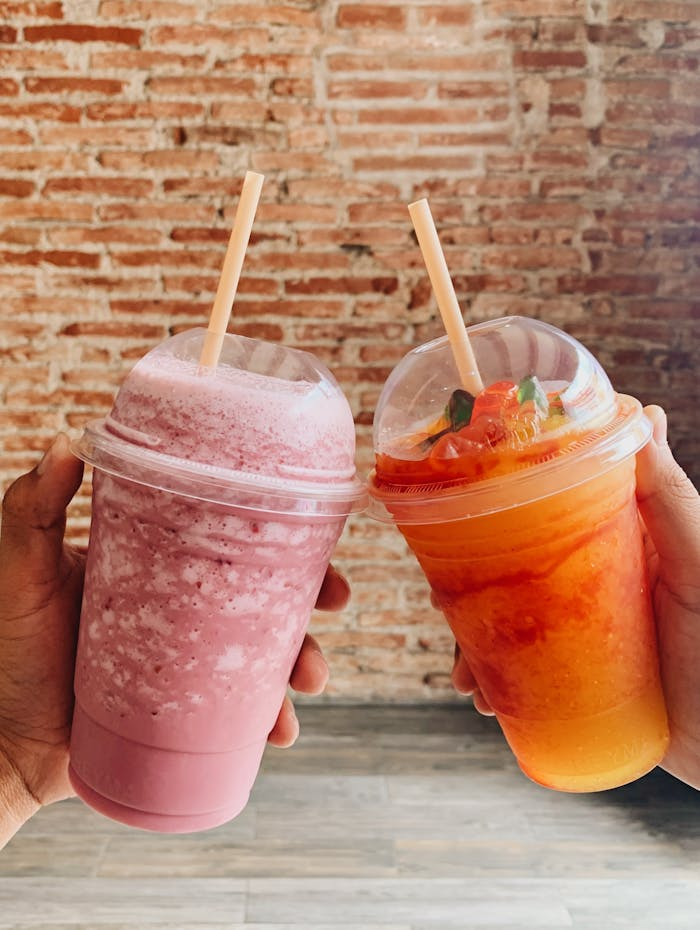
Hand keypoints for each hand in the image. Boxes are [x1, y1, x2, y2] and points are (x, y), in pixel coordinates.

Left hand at [0, 434, 341, 833]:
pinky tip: (278, 733)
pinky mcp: (189, 713)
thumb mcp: (23, 570)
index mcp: (160, 568)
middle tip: (335, 601)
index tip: (316, 533)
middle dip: (311, 599)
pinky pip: (244, 714)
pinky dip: (269, 721)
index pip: (229, 542)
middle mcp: (184, 612)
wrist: (4, 742)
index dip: (280, 537)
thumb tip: (68, 445)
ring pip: (265, 656)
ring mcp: (190, 663)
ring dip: (301, 664)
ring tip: (307, 682)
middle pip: (265, 596)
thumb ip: (33, 510)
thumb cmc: (8, 649)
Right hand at [449, 405, 699, 789]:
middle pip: (512, 565)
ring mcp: (579, 630)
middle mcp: (589, 579)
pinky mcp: (573, 679)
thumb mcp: (697, 565)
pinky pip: (519, 674)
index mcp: (615, 539)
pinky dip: (494, 683)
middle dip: (469, 579)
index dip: (501, 497)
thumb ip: (671, 499)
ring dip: (473, 641)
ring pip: (507, 621)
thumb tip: (647, 414)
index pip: (549, 503)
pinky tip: (486, 699)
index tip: (460, 494)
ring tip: (465, 668)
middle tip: (442, 594)